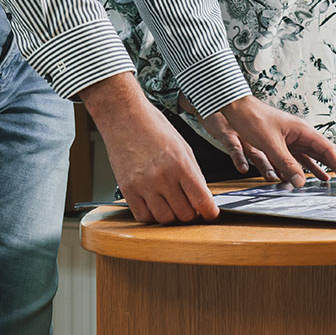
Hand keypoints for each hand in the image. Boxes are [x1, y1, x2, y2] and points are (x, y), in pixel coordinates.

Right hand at [77, 73, 217, 223]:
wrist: (124, 117)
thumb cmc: (154, 127)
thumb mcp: (183, 147)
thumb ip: (193, 174)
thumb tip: (202, 197)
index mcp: (181, 165)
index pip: (202, 201)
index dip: (210, 212)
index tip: (210, 214)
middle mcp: (163, 177)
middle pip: (184, 214)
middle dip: (192, 214)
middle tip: (191, 207)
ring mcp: (144, 185)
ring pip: (165, 219)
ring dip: (172, 216)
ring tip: (172, 205)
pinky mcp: (127, 190)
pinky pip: (143, 217)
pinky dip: (152, 216)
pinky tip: (155, 205)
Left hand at [216, 96, 335, 186]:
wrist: (237, 108)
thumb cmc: (254, 120)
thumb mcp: (270, 144)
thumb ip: (286, 164)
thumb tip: (301, 184)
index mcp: (304, 131)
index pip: (329, 151)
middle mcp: (304, 135)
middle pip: (330, 153)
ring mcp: (296, 140)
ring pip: (319, 157)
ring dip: (333, 169)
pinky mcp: (286, 144)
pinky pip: (305, 159)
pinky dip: (315, 169)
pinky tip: (319, 178)